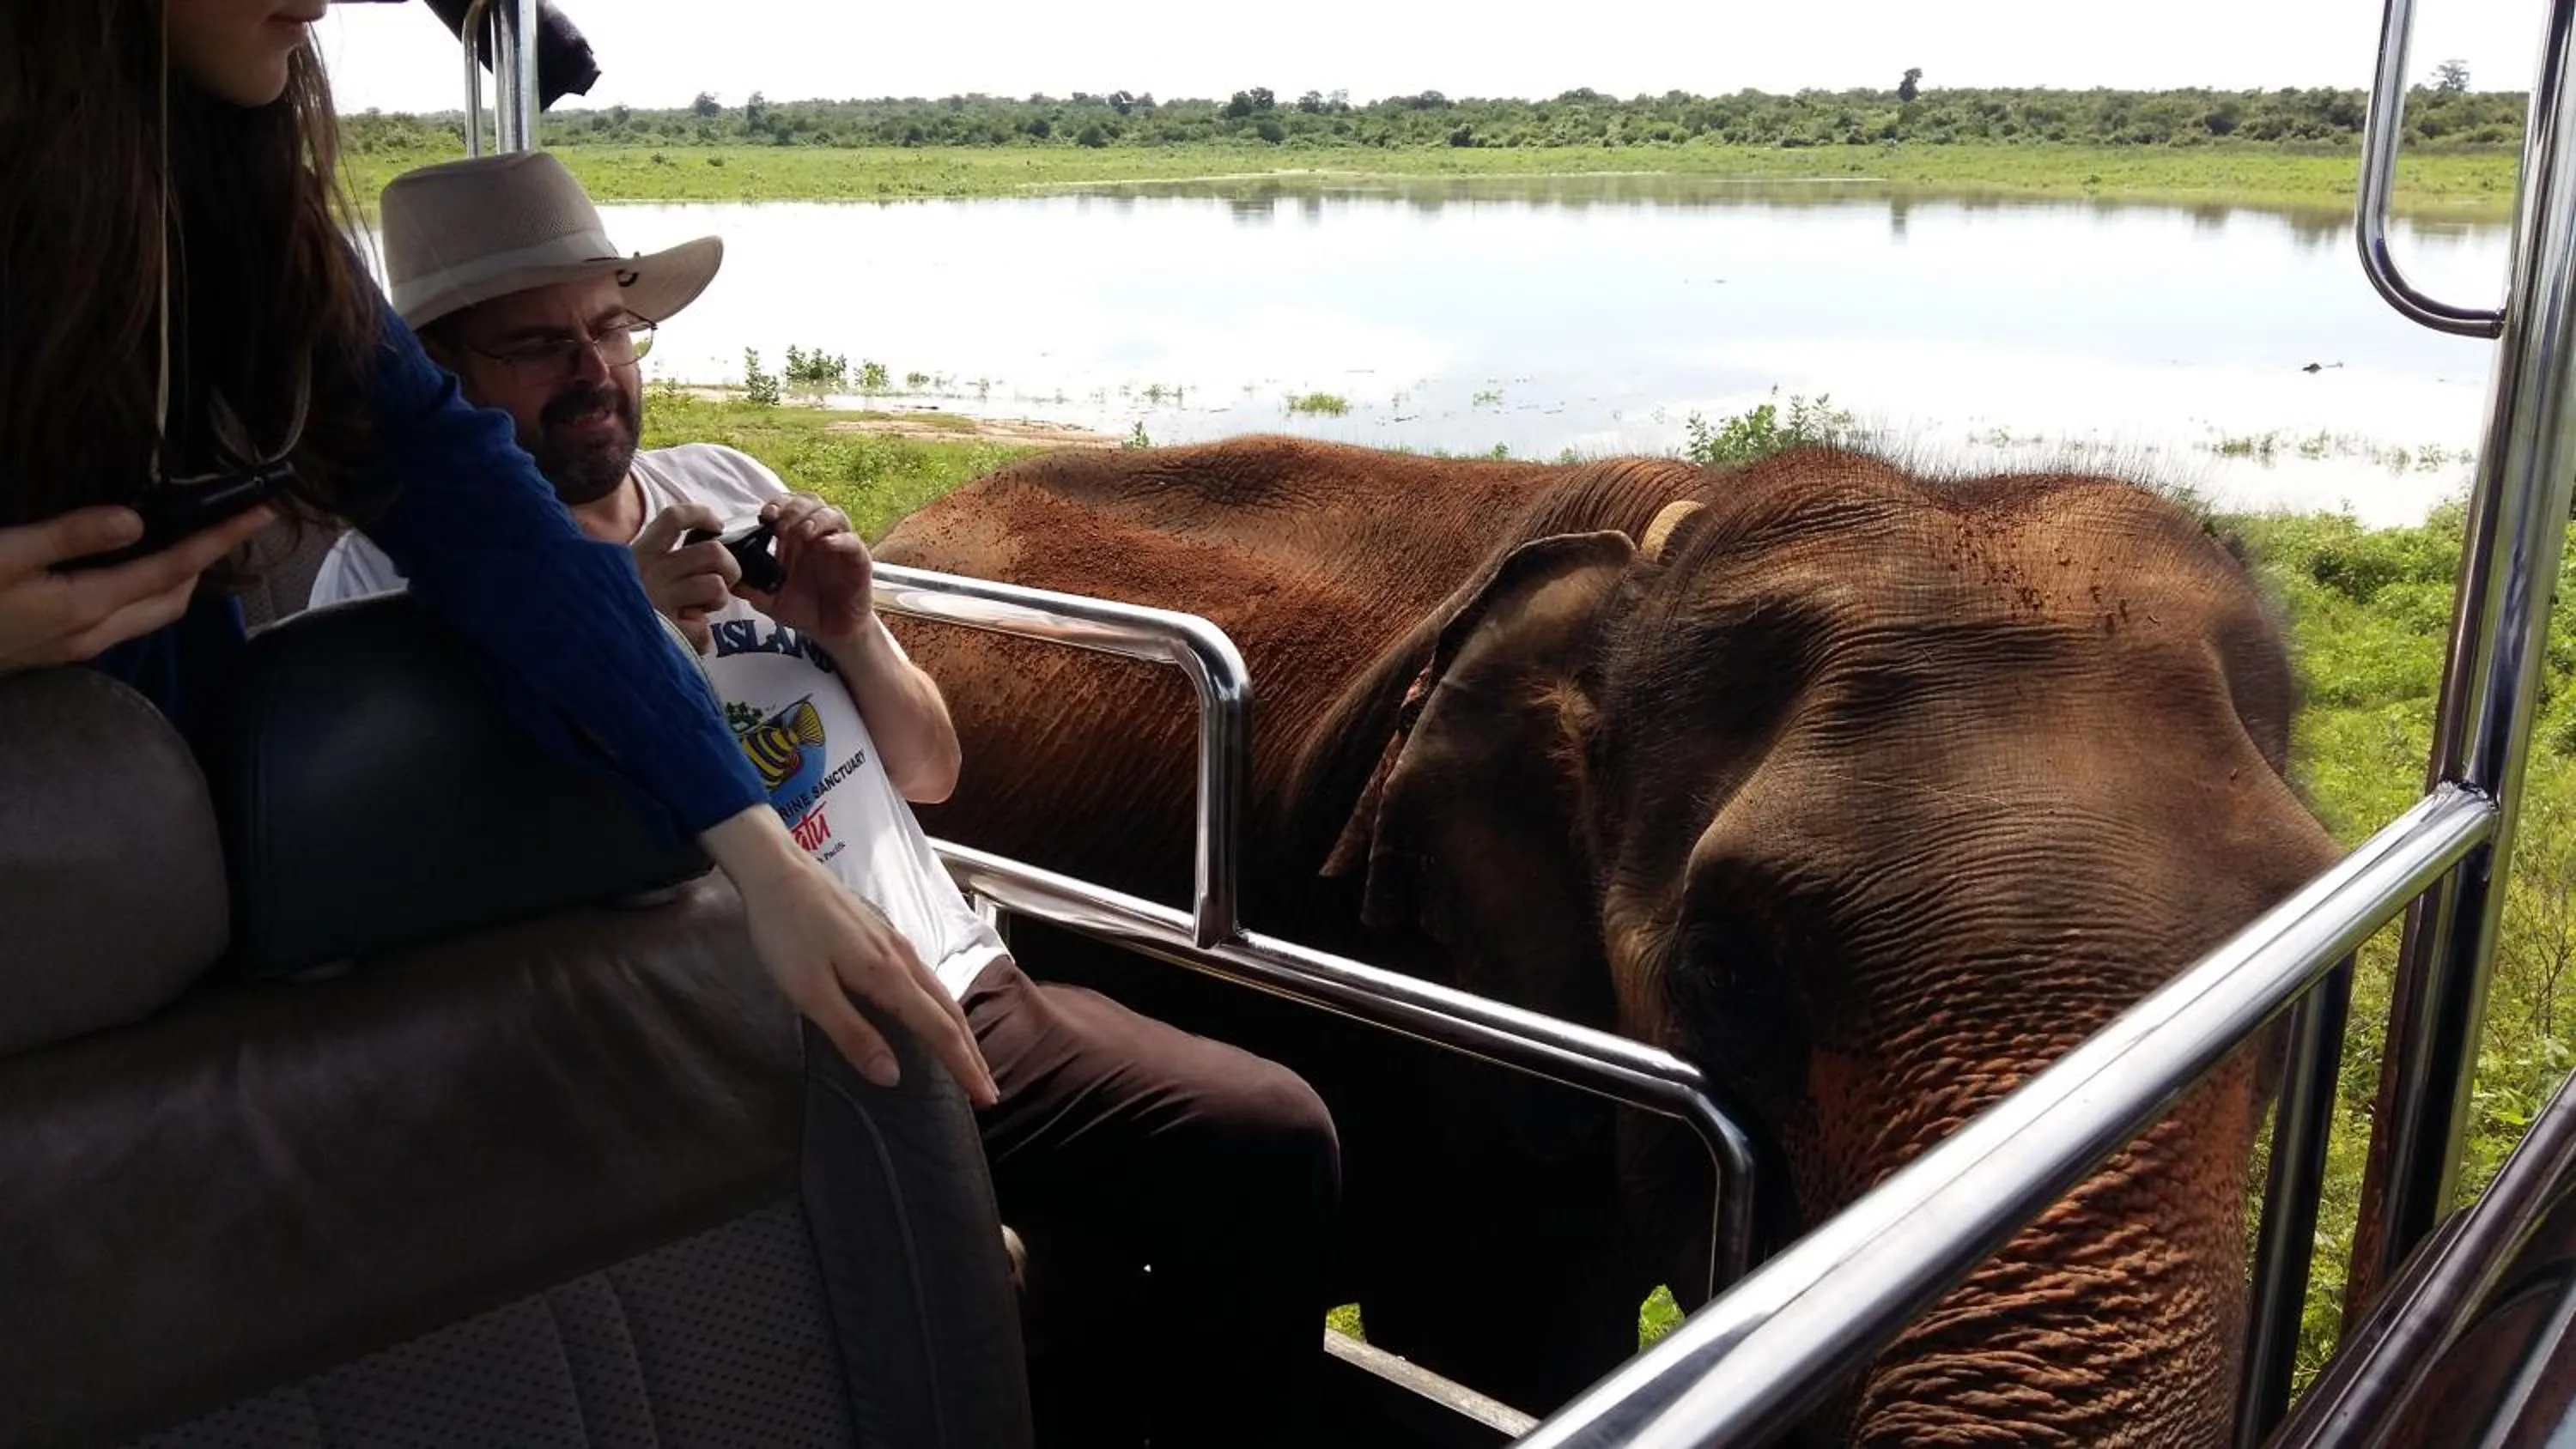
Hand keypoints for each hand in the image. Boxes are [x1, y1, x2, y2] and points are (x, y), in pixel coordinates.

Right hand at [0, 503, 276, 675]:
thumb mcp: (2, 554)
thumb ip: (70, 536)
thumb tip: (136, 520)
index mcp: (84, 607)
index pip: (173, 570)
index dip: (219, 540)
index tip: (258, 514)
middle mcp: (90, 634)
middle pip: (172, 598)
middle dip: (206, 561)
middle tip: (228, 523)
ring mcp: (72, 646)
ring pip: (147, 614)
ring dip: (176, 579)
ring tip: (189, 539)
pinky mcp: (54, 648)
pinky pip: (119, 619)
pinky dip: (142, 591)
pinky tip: (131, 567)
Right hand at [631, 503, 739, 652]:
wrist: (589, 644)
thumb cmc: (616, 607)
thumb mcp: (627, 573)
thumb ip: (659, 560)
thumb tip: (702, 549)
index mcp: (641, 553)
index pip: (674, 519)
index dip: (702, 515)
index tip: (717, 526)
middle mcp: (650, 571)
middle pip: (713, 552)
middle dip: (730, 567)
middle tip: (723, 581)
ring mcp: (659, 601)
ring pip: (716, 587)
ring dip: (717, 601)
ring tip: (698, 611)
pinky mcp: (668, 631)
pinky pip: (704, 630)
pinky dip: (700, 638)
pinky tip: (682, 638)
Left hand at [704, 806, 997, 1103]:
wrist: (776, 871)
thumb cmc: (786, 933)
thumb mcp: (810, 992)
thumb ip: (852, 1034)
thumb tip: (891, 1075)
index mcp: (888, 976)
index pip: (939, 1030)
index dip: (963, 1066)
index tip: (985, 1097)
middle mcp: (902, 959)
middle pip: (950, 1012)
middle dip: (971, 1054)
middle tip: (987, 1091)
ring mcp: (896, 944)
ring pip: (941, 994)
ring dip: (959, 1030)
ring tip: (967, 1059)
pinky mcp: (883, 935)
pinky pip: (926, 979)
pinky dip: (941, 1007)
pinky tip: (931, 1013)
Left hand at [745, 494, 873, 643]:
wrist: (831, 631)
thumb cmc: (803, 608)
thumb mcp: (769, 599)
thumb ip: (749, 587)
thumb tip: (725, 577)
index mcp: (796, 536)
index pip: (788, 505)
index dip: (778, 504)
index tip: (765, 516)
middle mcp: (819, 534)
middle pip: (811, 502)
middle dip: (793, 509)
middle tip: (780, 526)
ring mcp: (840, 545)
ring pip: (834, 514)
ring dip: (816, 519)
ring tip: (803, 533)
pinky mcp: (858, 560)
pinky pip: (853, 541)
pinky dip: (840, 539)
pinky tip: (825, 545)